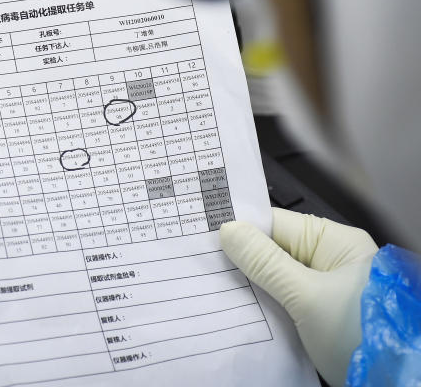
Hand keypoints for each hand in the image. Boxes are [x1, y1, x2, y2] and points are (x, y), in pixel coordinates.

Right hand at [219, 208, 377, 386]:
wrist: (394, 380)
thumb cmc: (360, 334)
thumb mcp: (306, 296)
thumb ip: (265, 262)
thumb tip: (229, 230)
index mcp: (336, 243)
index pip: (276, 224)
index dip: (241, 229)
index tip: (204, 235)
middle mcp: (331, 261)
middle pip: (274, 251)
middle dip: (241, 259)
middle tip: (201, 264)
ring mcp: (325, 290)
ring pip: (275, 278)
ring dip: (250, 284)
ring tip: (212, 285)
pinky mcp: (318, 315)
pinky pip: (282, 301)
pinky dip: (262, 304)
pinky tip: (237, 307)